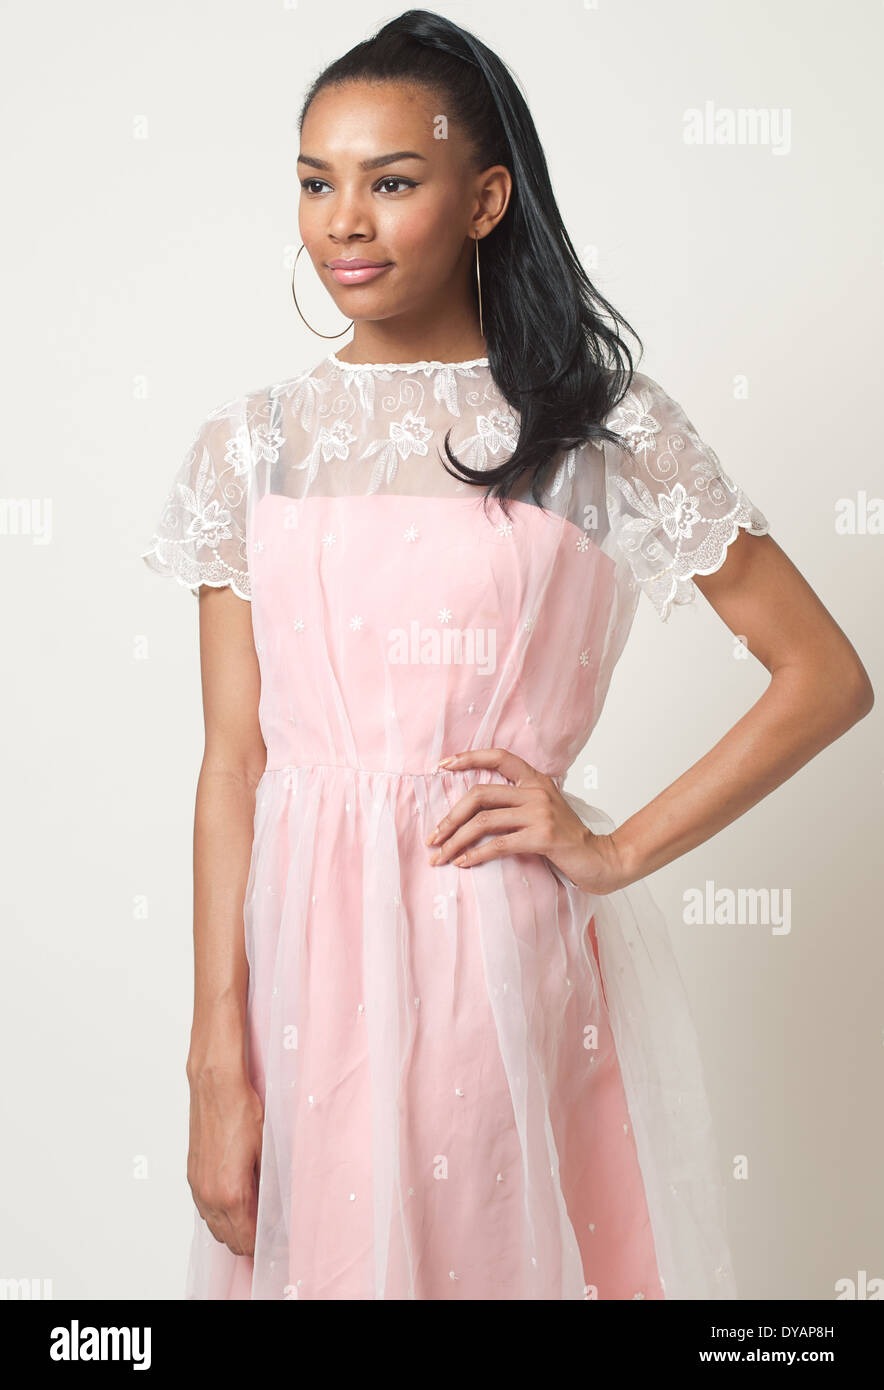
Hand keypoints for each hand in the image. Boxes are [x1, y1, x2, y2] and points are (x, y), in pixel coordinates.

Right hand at [186, 1063, 263, 1257]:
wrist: (215, 1087)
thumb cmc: (241, 1112)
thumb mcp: (266, 1152)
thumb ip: (268, 1188)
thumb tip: (275, 1209)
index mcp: (231, 1194)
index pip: (247, 1240)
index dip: (263, 1246)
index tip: (276, 1242)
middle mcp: (210, 1196)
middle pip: (230, 1240)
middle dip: (250, 1241)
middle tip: (269, 1233)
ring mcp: (198, 1187)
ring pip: (215, 1228)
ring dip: (234, 1230)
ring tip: (255, 1218)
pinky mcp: (192, 1176)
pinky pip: (205, 1210)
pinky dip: (219, 1215)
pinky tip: (235, 1202)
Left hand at [426, 747, 628, 895]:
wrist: (600, 859)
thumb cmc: (566, 838)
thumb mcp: (543, 811)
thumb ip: (517, 803)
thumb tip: (473, 810)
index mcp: (536, 780)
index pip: (499, 757)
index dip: (469, 758)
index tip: (442, 765)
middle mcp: (537, 791)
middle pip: (480, 794)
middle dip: (450, 817)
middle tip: (433, 837)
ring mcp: (541, 813)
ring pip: (483, 821)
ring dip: (455, 840)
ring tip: (440, 856)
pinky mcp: (543, 837)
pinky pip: (498, 844)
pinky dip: (475, 854)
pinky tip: (463, 863)